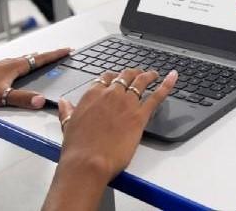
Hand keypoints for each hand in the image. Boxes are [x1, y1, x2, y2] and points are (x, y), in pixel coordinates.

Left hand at [0, 48, 70, 108]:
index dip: (55, 55)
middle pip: (33, 57)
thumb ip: (22, 99)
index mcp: (14, 66)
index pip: (40, 58)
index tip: (69, 50)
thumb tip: (42, 101)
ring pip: (22, 61)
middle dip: (48, 57)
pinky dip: (22, 66)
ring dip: (35, 61)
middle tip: (60, 55)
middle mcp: (8, 64)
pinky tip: (17, 73)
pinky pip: (13, 66)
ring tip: (42, 61)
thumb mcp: (0, 96)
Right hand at [57, 69, 176, 181]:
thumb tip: (62, 102)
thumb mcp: (68, 125)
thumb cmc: (77, 148)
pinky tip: (173, 78)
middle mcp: (111, 94)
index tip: (115, 79)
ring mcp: (127, 103)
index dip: (112, 77)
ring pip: (140, 81)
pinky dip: (166, 85)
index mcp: (92, 95)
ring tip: (152, 74)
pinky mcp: (140, 115)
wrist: (88, 162)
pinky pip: (156, 96)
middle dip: (131, 73)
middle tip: (136, 74)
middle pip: (124, 76)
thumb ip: (67, 111)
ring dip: (147, 75)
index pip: (104, 78)